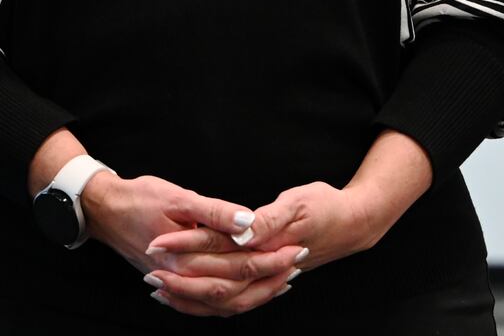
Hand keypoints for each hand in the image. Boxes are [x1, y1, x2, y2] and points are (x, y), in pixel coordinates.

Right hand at [77, 173, 281, 300]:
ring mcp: (176, 284)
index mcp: (186, 259)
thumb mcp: (178, 197)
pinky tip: (245, 293)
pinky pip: (205, 304)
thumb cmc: (139, 198)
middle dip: (270, 279)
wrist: (102, 209)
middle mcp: (182, 278)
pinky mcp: (172, 282)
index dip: (271, 260)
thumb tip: (250, 223)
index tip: (296, 250)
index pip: (239, 266)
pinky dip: (229, 301)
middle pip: (235, 290)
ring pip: (222, 303)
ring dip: (254, 294)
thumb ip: (215, 212)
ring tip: (282, 281)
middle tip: (299, 265)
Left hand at [146, 181, 382, 281]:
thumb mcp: (298, 202)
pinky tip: (187, 295)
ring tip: (158, 287)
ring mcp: (268, 280)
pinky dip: (208, 301)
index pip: (221, 249)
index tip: (160, 241)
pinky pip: (233, 300)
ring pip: (223, 299)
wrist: (355, 221)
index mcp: (270, 247)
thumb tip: (241, 231)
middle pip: (218, 280)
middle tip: (148, 269)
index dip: (188, 245)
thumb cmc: (326, 206)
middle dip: (181, 276)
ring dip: (190, 294)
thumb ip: (268, 219)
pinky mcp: (267, 280)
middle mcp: (267, 269)